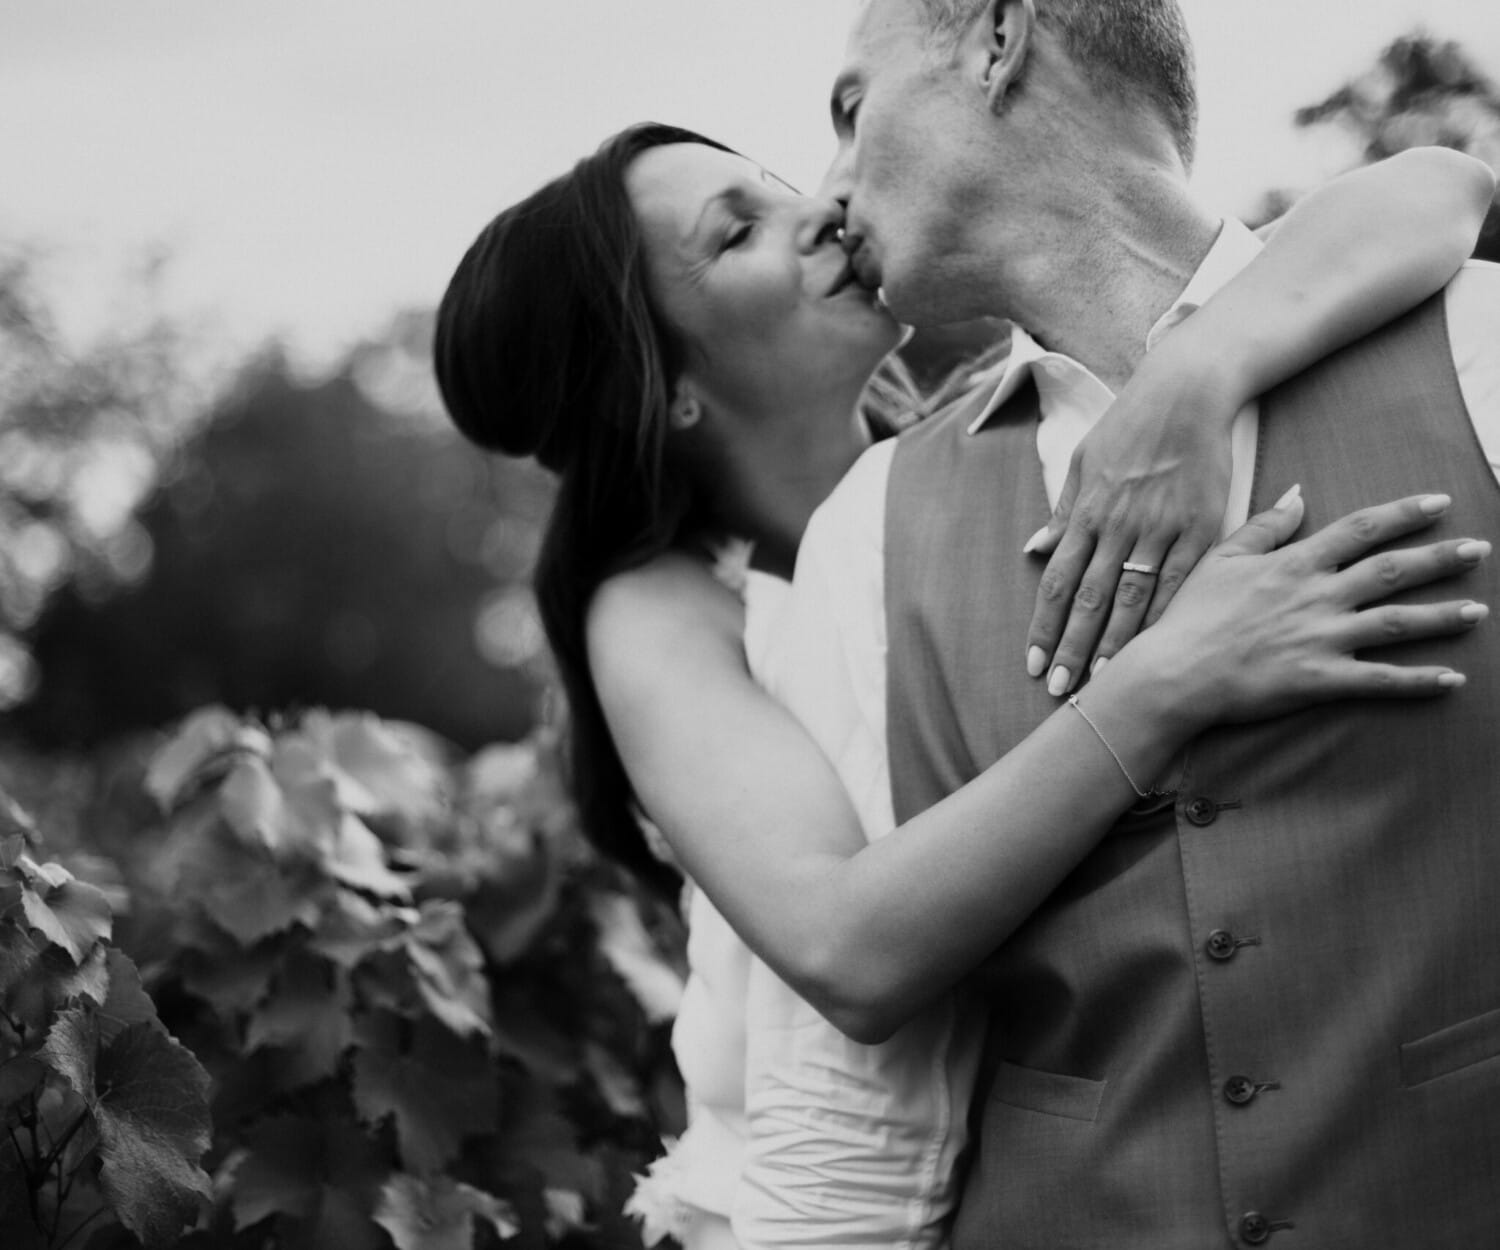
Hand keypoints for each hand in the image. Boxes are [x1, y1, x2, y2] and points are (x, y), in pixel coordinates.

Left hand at [1024, 360, 1238, 696]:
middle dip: (1072, 650)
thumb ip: (1062, 510)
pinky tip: (1157, 649)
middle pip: (1090, 601)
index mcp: (1086, 512)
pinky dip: (1165, 618)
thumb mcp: (1082, 460)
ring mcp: (1159, 528)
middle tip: (1061, 693)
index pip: (1057, 582)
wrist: (1187, 392)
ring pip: (1133, 599)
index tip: (1033, 664)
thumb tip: (1033, 548)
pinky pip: (1180, 582)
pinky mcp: (1200, 527)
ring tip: (1103, 684)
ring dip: (1114, 645)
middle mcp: (1117, 525)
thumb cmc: (1130, 426)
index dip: (1043, 627)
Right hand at [1134, 489, 1489, 727]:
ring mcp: (1322, 638)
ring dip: (1442, 617)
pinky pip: (1380, 681)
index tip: (1440, 501)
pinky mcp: (1321, 679)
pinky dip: (1419, 682)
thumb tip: (1298, 495)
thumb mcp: (1220, 558)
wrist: (1174, 672)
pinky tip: (1452, 680)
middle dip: (1441, 558)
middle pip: (1392, 570)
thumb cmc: (1191, 616)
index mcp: (1294, 563)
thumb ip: (1265, 527)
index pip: (1360, 529)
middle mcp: (1317, 596)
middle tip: (1480, 549)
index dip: (1403, 513)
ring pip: (1396, 622)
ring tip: (1478, 612)